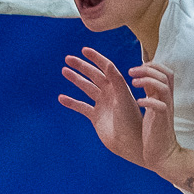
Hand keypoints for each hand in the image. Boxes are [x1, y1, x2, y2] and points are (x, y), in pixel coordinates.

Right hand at [60, 47, 143, 165]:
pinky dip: (72, 102)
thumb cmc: (132, 120)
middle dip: (81, 66)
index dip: (95, 58)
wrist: (131, 143)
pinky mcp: (96, 117)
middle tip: (68, 58)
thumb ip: (116, 80)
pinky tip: (62, 98)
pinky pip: (81, 107)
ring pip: (86, 88)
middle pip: (93, 75)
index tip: (84, 50)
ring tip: (64, 71)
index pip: (105, 67)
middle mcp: (110, 93)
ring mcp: (102, 105)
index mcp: (118, 86)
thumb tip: (107, 63)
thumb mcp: (124, 98)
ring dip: (76, 80)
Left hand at [128, 61, 185, 178]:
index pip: (165, 72)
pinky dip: (149, 101)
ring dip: (148, 81)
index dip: (152, 65)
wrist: (162, 153)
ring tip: (133, 83)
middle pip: (165, 75)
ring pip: (163, 87)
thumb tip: (142, 77)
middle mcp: (166, 100)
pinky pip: (160, 106)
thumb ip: (150, 92)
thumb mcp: (151, 107)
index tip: (136, 67)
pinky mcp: (162, 121)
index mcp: (163, 96)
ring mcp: (166, 109)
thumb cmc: (154, 131)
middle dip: (148, 69)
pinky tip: (138, 102)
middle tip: (130, 72)